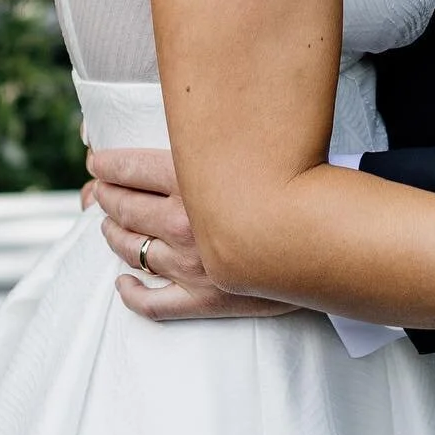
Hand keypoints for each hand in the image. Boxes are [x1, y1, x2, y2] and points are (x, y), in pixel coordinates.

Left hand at [86, 146, 300, 323]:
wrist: (337, 239)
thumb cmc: (299, 184)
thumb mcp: (251, 149)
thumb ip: (211, 140)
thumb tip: (176, 130)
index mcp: (192, 182)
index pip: (127, 169)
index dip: (105, 163)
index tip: (97, 160)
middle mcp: (185, 224)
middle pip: (123, 206)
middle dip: (103, 195)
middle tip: (97, 189)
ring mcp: (191, 265)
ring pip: (129, 249)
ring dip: (112, 234)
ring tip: (108, 224)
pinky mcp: (205, 299)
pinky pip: (153, 304)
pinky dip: (131, 294)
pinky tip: (122, 284)